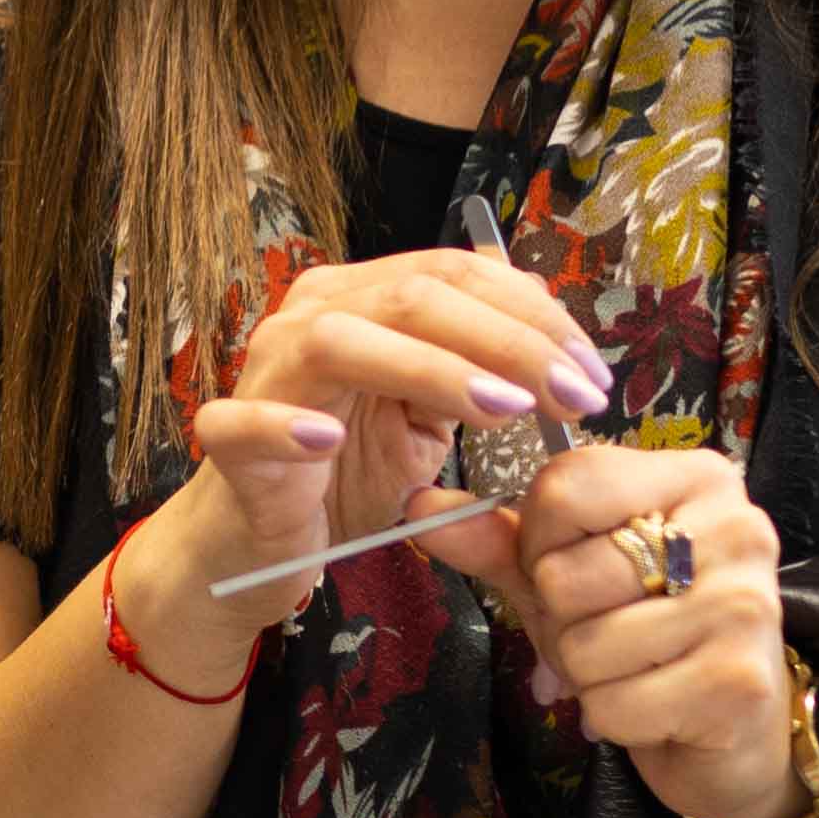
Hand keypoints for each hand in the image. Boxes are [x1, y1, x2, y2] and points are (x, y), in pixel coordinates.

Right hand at [117, 251, 612, 692]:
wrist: (261, 541)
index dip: (533, 316)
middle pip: (412, 297)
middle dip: (508, 342)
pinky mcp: (226, 440)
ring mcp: (264, 373)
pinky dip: (285, 426)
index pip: (455, 276)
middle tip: (573, 396)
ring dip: (429, 368)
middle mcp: (310, 316)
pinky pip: (244, 422)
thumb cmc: (346, 476)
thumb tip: (550, 324)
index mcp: (361, 299)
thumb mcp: (427, 414)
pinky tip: (328, 439)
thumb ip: (474, 364)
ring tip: (502, 409)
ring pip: (339, 339)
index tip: (592, 374)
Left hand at [486, 444, 804, 817]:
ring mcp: (743, 603)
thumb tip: (418, 505)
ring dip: (588, 674)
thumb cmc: (649, 637)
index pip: (565, 484)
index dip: (537, 541)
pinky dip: (614, 718)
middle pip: (565, 572)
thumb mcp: (570, 576)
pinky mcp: (737, 680)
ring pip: (583, 644)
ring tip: (636, 670)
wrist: (736, 735)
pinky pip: (612, 702)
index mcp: (695, 478)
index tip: (572, 567)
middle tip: (614, 630)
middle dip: (564, 619)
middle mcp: (734, 528)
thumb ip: (498, 540)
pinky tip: (658, 708)